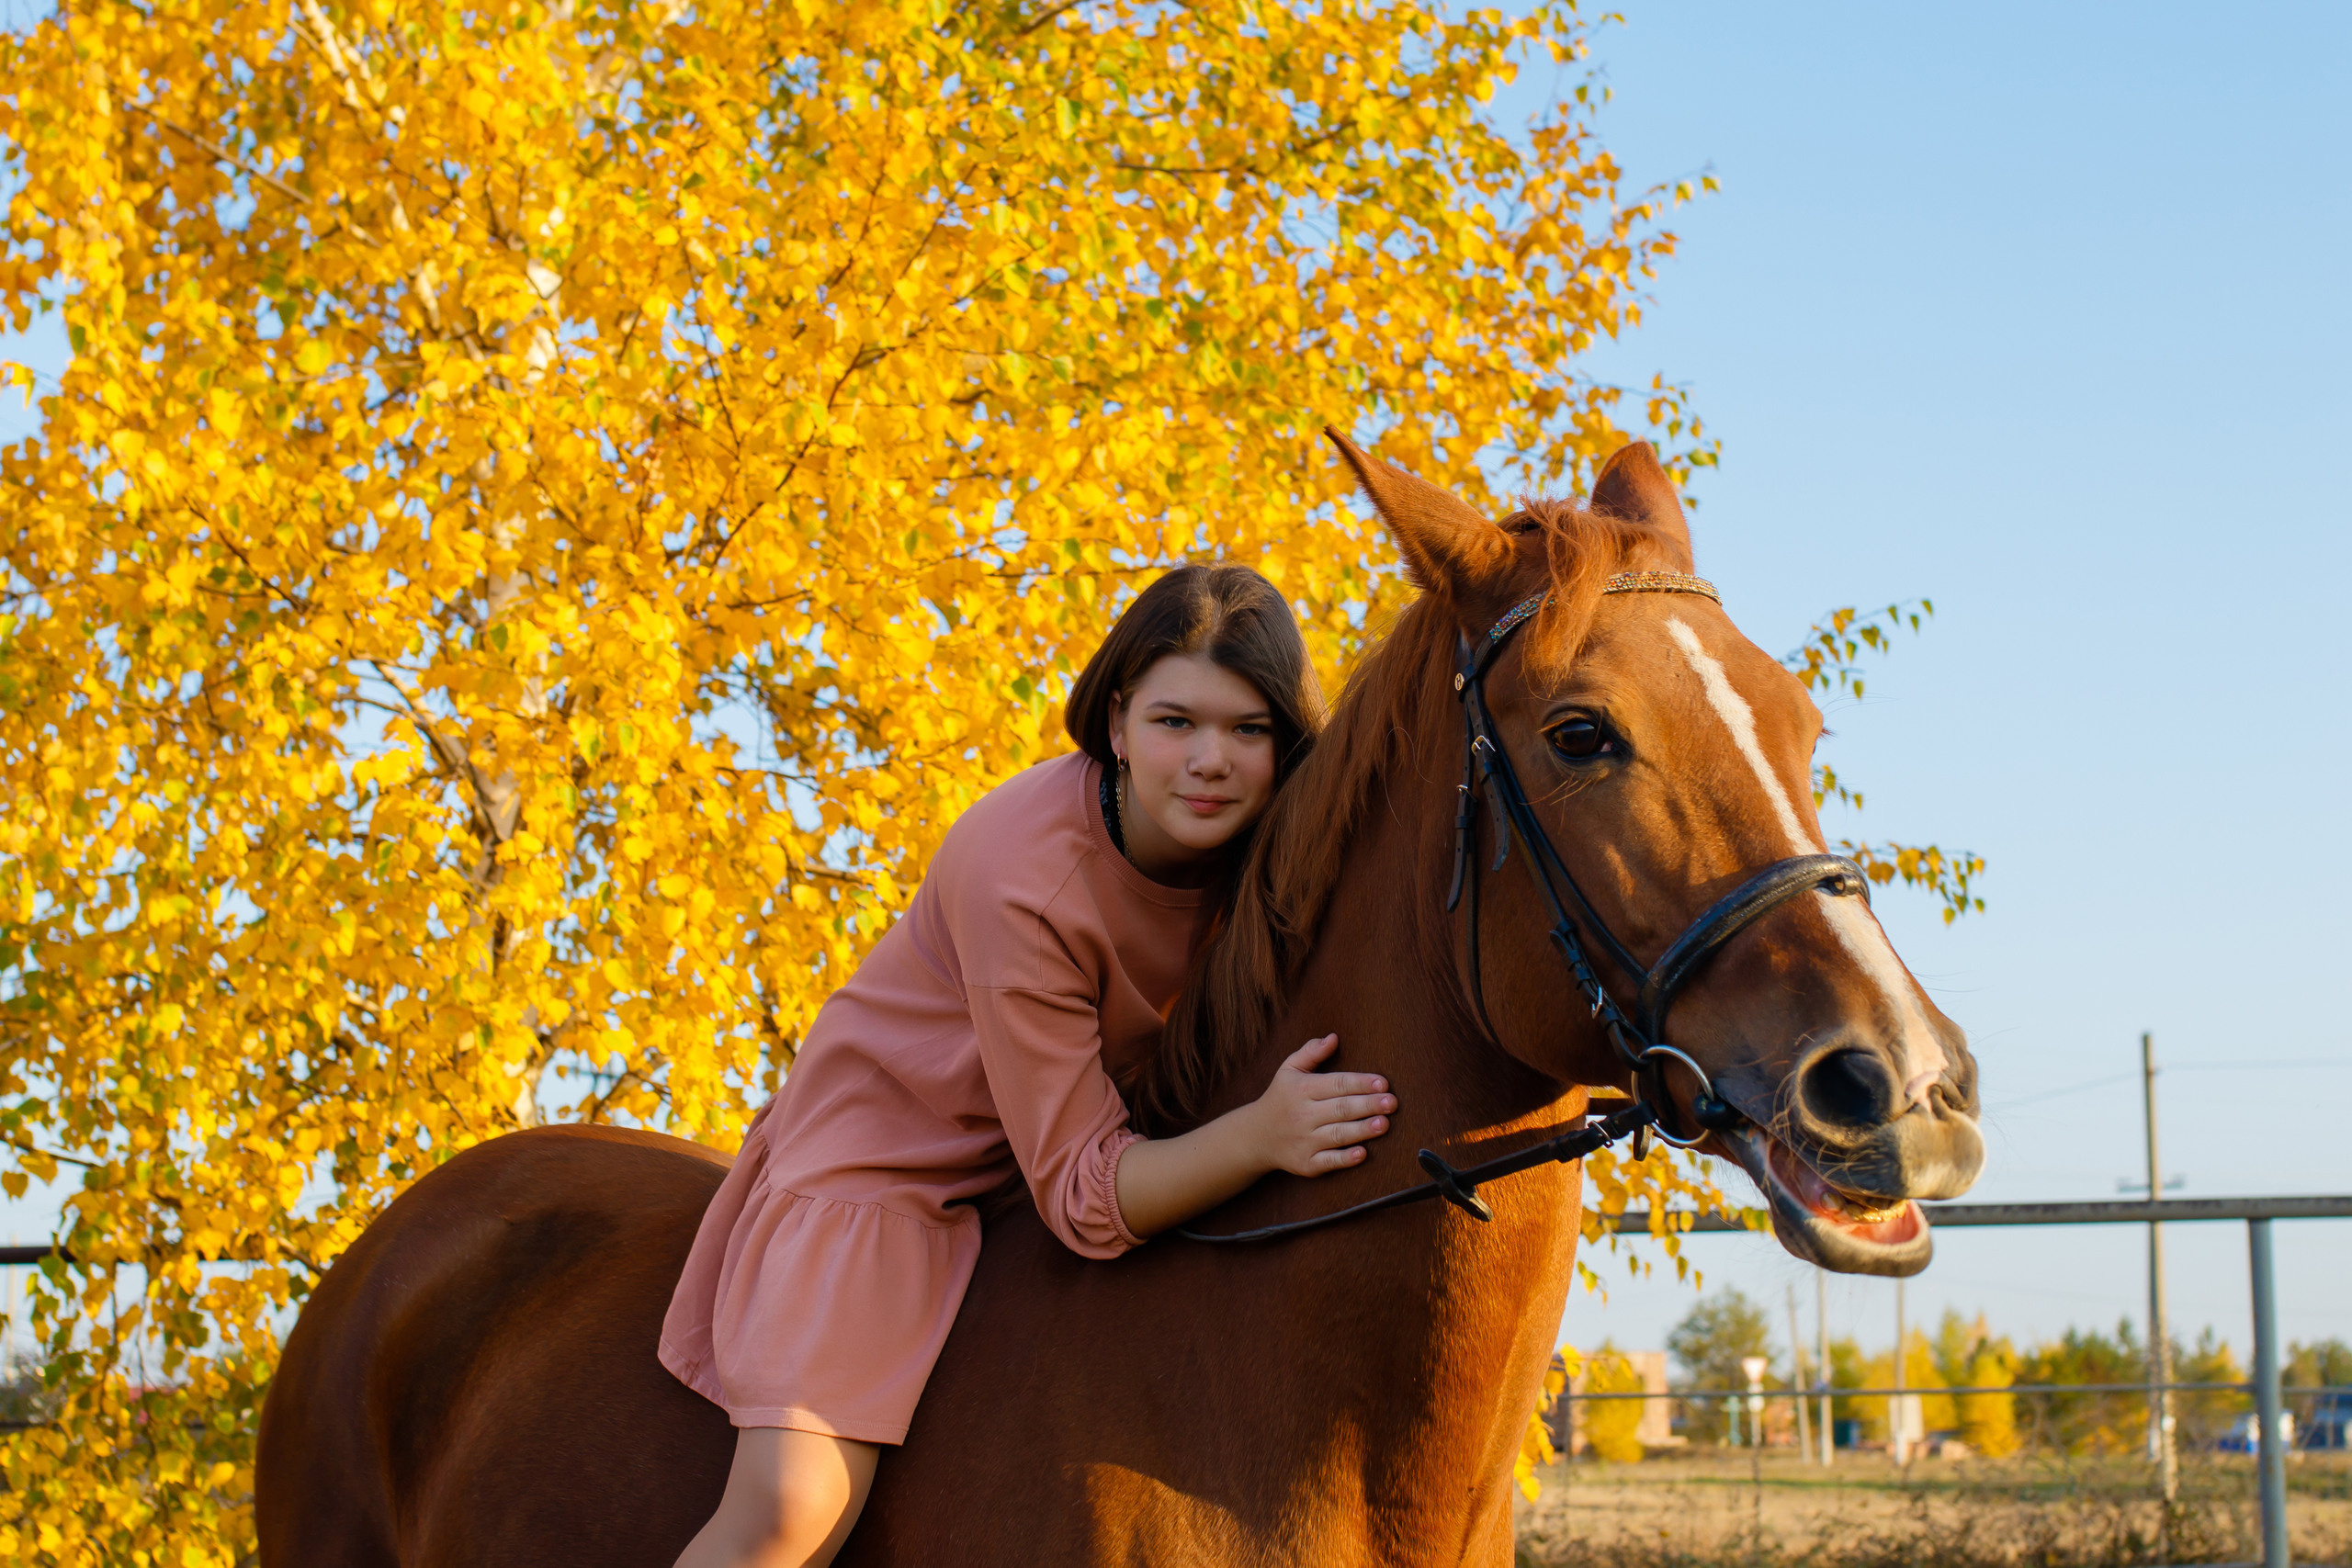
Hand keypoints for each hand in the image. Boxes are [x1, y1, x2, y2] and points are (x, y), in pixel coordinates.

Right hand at [1249, 1034, 1396, 1176]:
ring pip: (1337, 1134)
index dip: (1360, 1083)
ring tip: (1384, 1124)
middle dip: (1368, 1105)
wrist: (1256, 1136)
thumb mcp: (1289, 1070)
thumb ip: (1311, 1052)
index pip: (1336, 1083)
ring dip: (1362, 1130)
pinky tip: (1362, 1153)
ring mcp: (1304, 1140)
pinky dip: (1345, 1159)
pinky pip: (1328, 1162)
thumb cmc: (1280, 1098)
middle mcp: (1302, 1115)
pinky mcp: (1306, 1163)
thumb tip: (1334, 1037)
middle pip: (1341, 1108)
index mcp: (1301, 1089)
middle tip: (1392, 1102)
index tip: (1383, 1082)